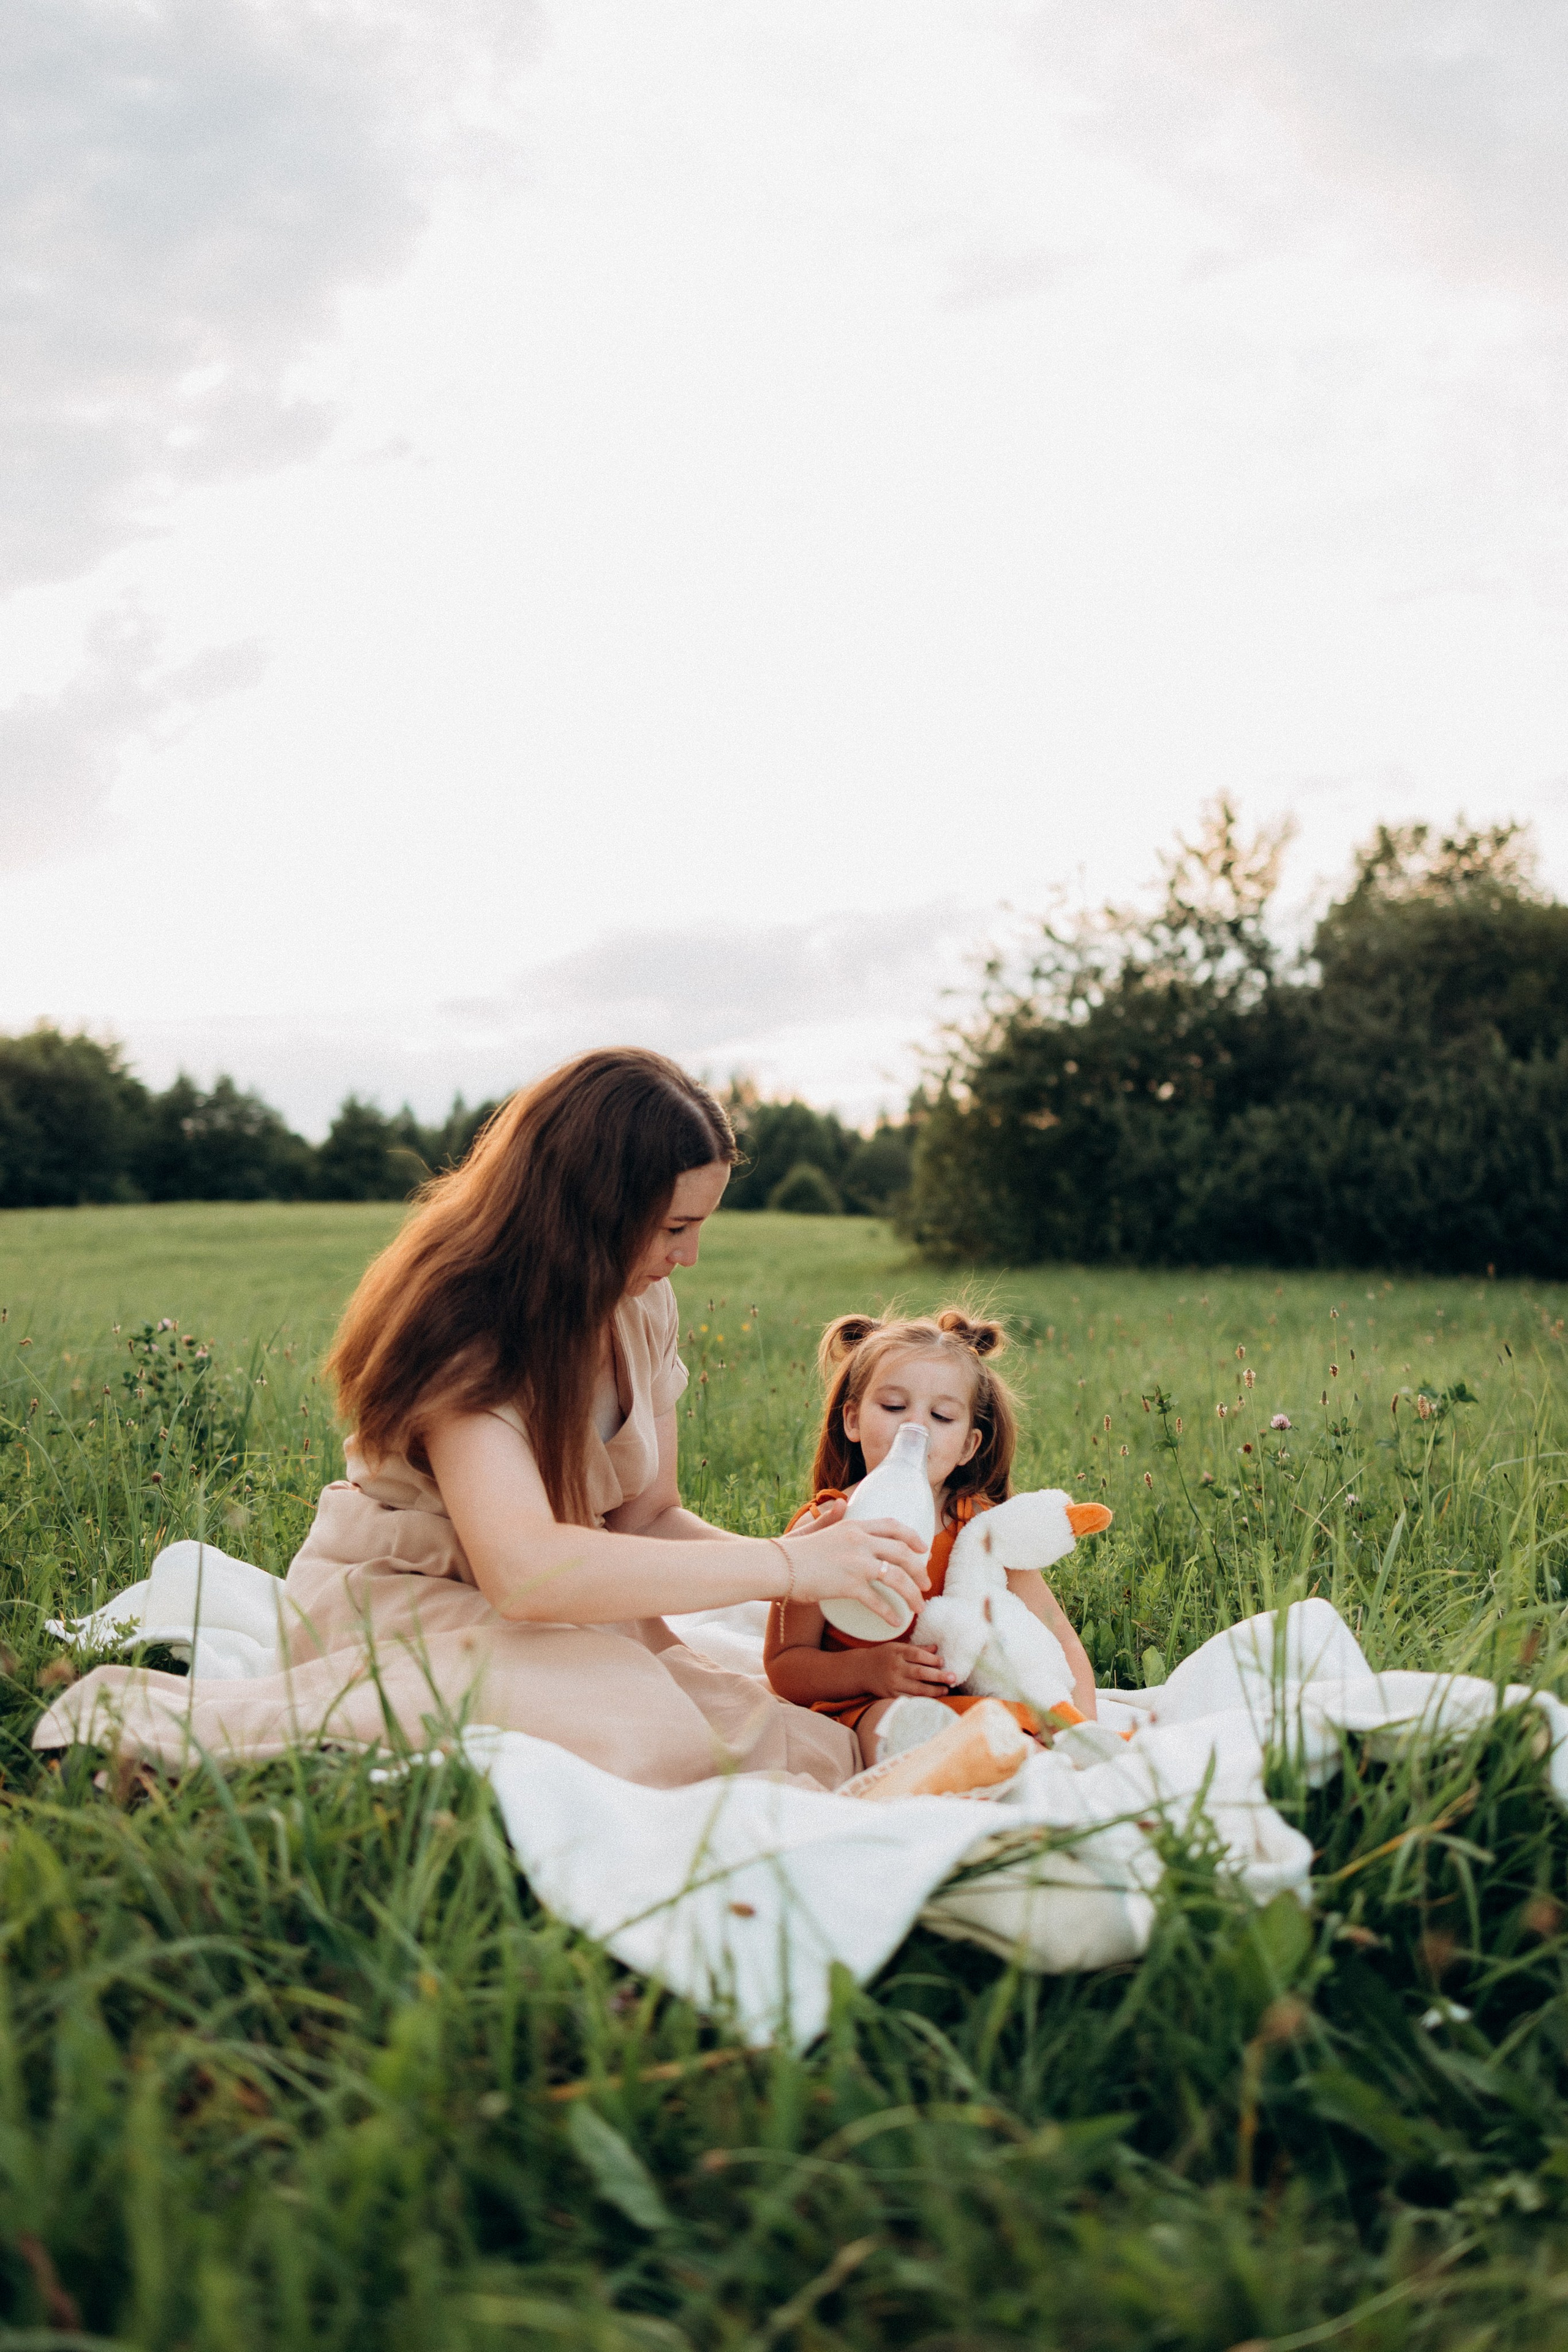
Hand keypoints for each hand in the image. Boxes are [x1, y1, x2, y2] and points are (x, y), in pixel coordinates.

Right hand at [776, 1515, 929, 1628]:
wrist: (777, 1566)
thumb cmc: (792, 1551)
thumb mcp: (816, 1528)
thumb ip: (832, 1517)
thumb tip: (843, 1503)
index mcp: (854, 1526)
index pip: (893, 1526)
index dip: (913, 1537)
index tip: (924, 1550)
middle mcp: (860, 1541)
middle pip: (903, 1553)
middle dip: (919, 1571)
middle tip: (926, 1585)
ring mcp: (856, 1562)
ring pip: (897, 1578)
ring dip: (912, 1594)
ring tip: (919, 1608)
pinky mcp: (849, 1584)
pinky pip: (878, 1601)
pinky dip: (890, 1613)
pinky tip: (896, 1623)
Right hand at [859, 1641, 955, 1698]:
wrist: (861, 1670)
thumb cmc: (883, 1656)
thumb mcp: (897, 1647)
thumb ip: (917, 1649)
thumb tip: (936, 1649)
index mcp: (897, 1652)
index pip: (917, 1655)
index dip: (932, 1659)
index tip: (943, 1662)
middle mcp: (895, 1668)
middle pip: (920, 1673)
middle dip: (938, 1676)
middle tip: (953, 1678)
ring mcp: (893, 1683)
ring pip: (917, 1689)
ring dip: (934, 1690)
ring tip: (946, 1689)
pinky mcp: (891, 1695)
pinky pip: (909, 1699)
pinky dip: (922, 1700)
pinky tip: (932, 1699)